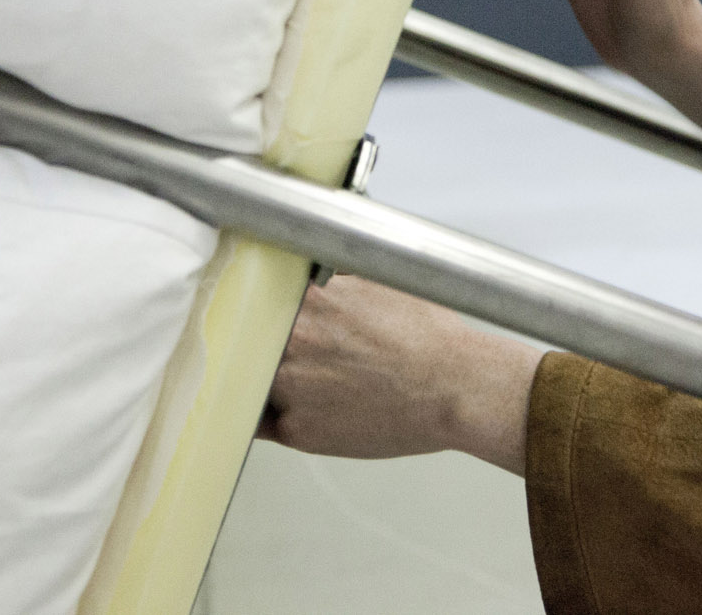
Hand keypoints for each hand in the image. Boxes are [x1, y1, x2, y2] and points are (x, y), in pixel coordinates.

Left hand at [261, 276, 538, 472]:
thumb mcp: (376, 283)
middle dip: (258, 343)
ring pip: (248, 381)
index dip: (249, 307)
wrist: (456, 387)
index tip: (248, 310)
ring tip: (297, 378)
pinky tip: (299, 407)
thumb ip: (329, 280)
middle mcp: (290, 341)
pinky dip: (275, 415)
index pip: (249, 299)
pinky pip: (263, 421)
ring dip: (262, 379)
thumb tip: (305, 271)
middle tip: (282, 348)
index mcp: (306, 299)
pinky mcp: (297, 430)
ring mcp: (289, 388)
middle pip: (245, 340)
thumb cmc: (429, 338)